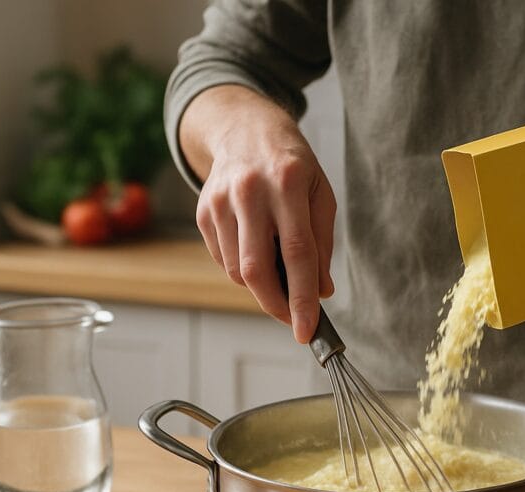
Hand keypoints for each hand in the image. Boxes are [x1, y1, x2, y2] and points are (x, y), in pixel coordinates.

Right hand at [182, 85, 335, 342]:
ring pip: (238, 270)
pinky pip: (223, 260)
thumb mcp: (320, 196)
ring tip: (280, 273)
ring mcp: (220, 201)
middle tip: (292, 320)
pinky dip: (243, 270)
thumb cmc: (292, 166)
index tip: (307, 330)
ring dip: (262, 287)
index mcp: (288, 183)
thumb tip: (321, 292)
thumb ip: (322, 244)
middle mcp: (249, 191)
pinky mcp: (202, 212)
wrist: (245, 129)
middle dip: (276, 305)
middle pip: (257, 268)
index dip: (302, 297)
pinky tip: (257, 251)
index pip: (297, 253)